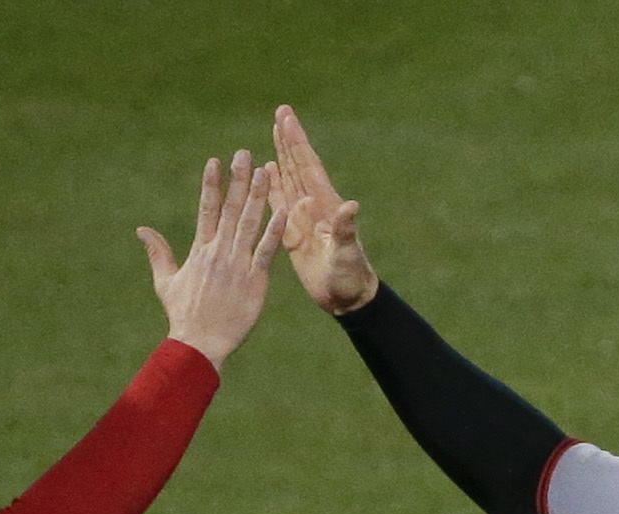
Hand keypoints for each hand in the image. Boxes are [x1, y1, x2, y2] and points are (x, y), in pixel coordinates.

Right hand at [137, 150, 286, 370]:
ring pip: (249, 223)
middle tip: (244, 153)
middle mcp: (219, 253)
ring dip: (257, 196)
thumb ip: (158, 253)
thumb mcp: (165, 282)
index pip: (206, 210)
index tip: (215, 161)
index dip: (211, 184)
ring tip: (264, 171)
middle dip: (237, 180)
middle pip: (229, 209)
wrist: (200, 344)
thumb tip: (141, 230)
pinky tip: (283, 210)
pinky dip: (274, 231)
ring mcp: (237, 265)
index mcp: (200, 251)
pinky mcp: (255, 281)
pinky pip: (266, 251)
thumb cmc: (182, 315)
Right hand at [271, 104, 377, 314]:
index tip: (286, 116)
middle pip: (298, 164)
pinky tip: (267, 171)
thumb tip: (351, 206)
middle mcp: (314, 206)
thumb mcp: (348, 253)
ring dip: (281, 154)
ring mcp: (304, 218)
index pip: (307, 165)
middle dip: (289, 138)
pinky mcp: (294, 233)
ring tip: (274, 131)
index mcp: (325, 205)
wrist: (346, 297)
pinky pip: (280, 204)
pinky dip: (273, 185)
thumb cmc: (350, 277)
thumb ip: (346, 230)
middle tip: (281, 110)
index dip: (297, 141)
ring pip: (289, 178)